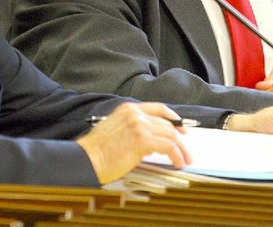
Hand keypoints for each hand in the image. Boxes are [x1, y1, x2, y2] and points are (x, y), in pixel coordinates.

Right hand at [76, 102, 190, 184]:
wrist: (87, 158)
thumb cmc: (97, 150)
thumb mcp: (116, 130)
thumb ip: (133, 129)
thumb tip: (151, 141)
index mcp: (128, 109)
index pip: (158, 108)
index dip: (172, 117)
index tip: (180, 127)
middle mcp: (135, 114)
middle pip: (167, 123)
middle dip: (180, 138)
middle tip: (185, 150)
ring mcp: (139, 125)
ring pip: (171, 134)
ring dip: (181, 149)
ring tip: (184, 160)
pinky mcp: (142, 140)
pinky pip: (169, 147)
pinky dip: (177, 155)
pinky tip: (177, 163)